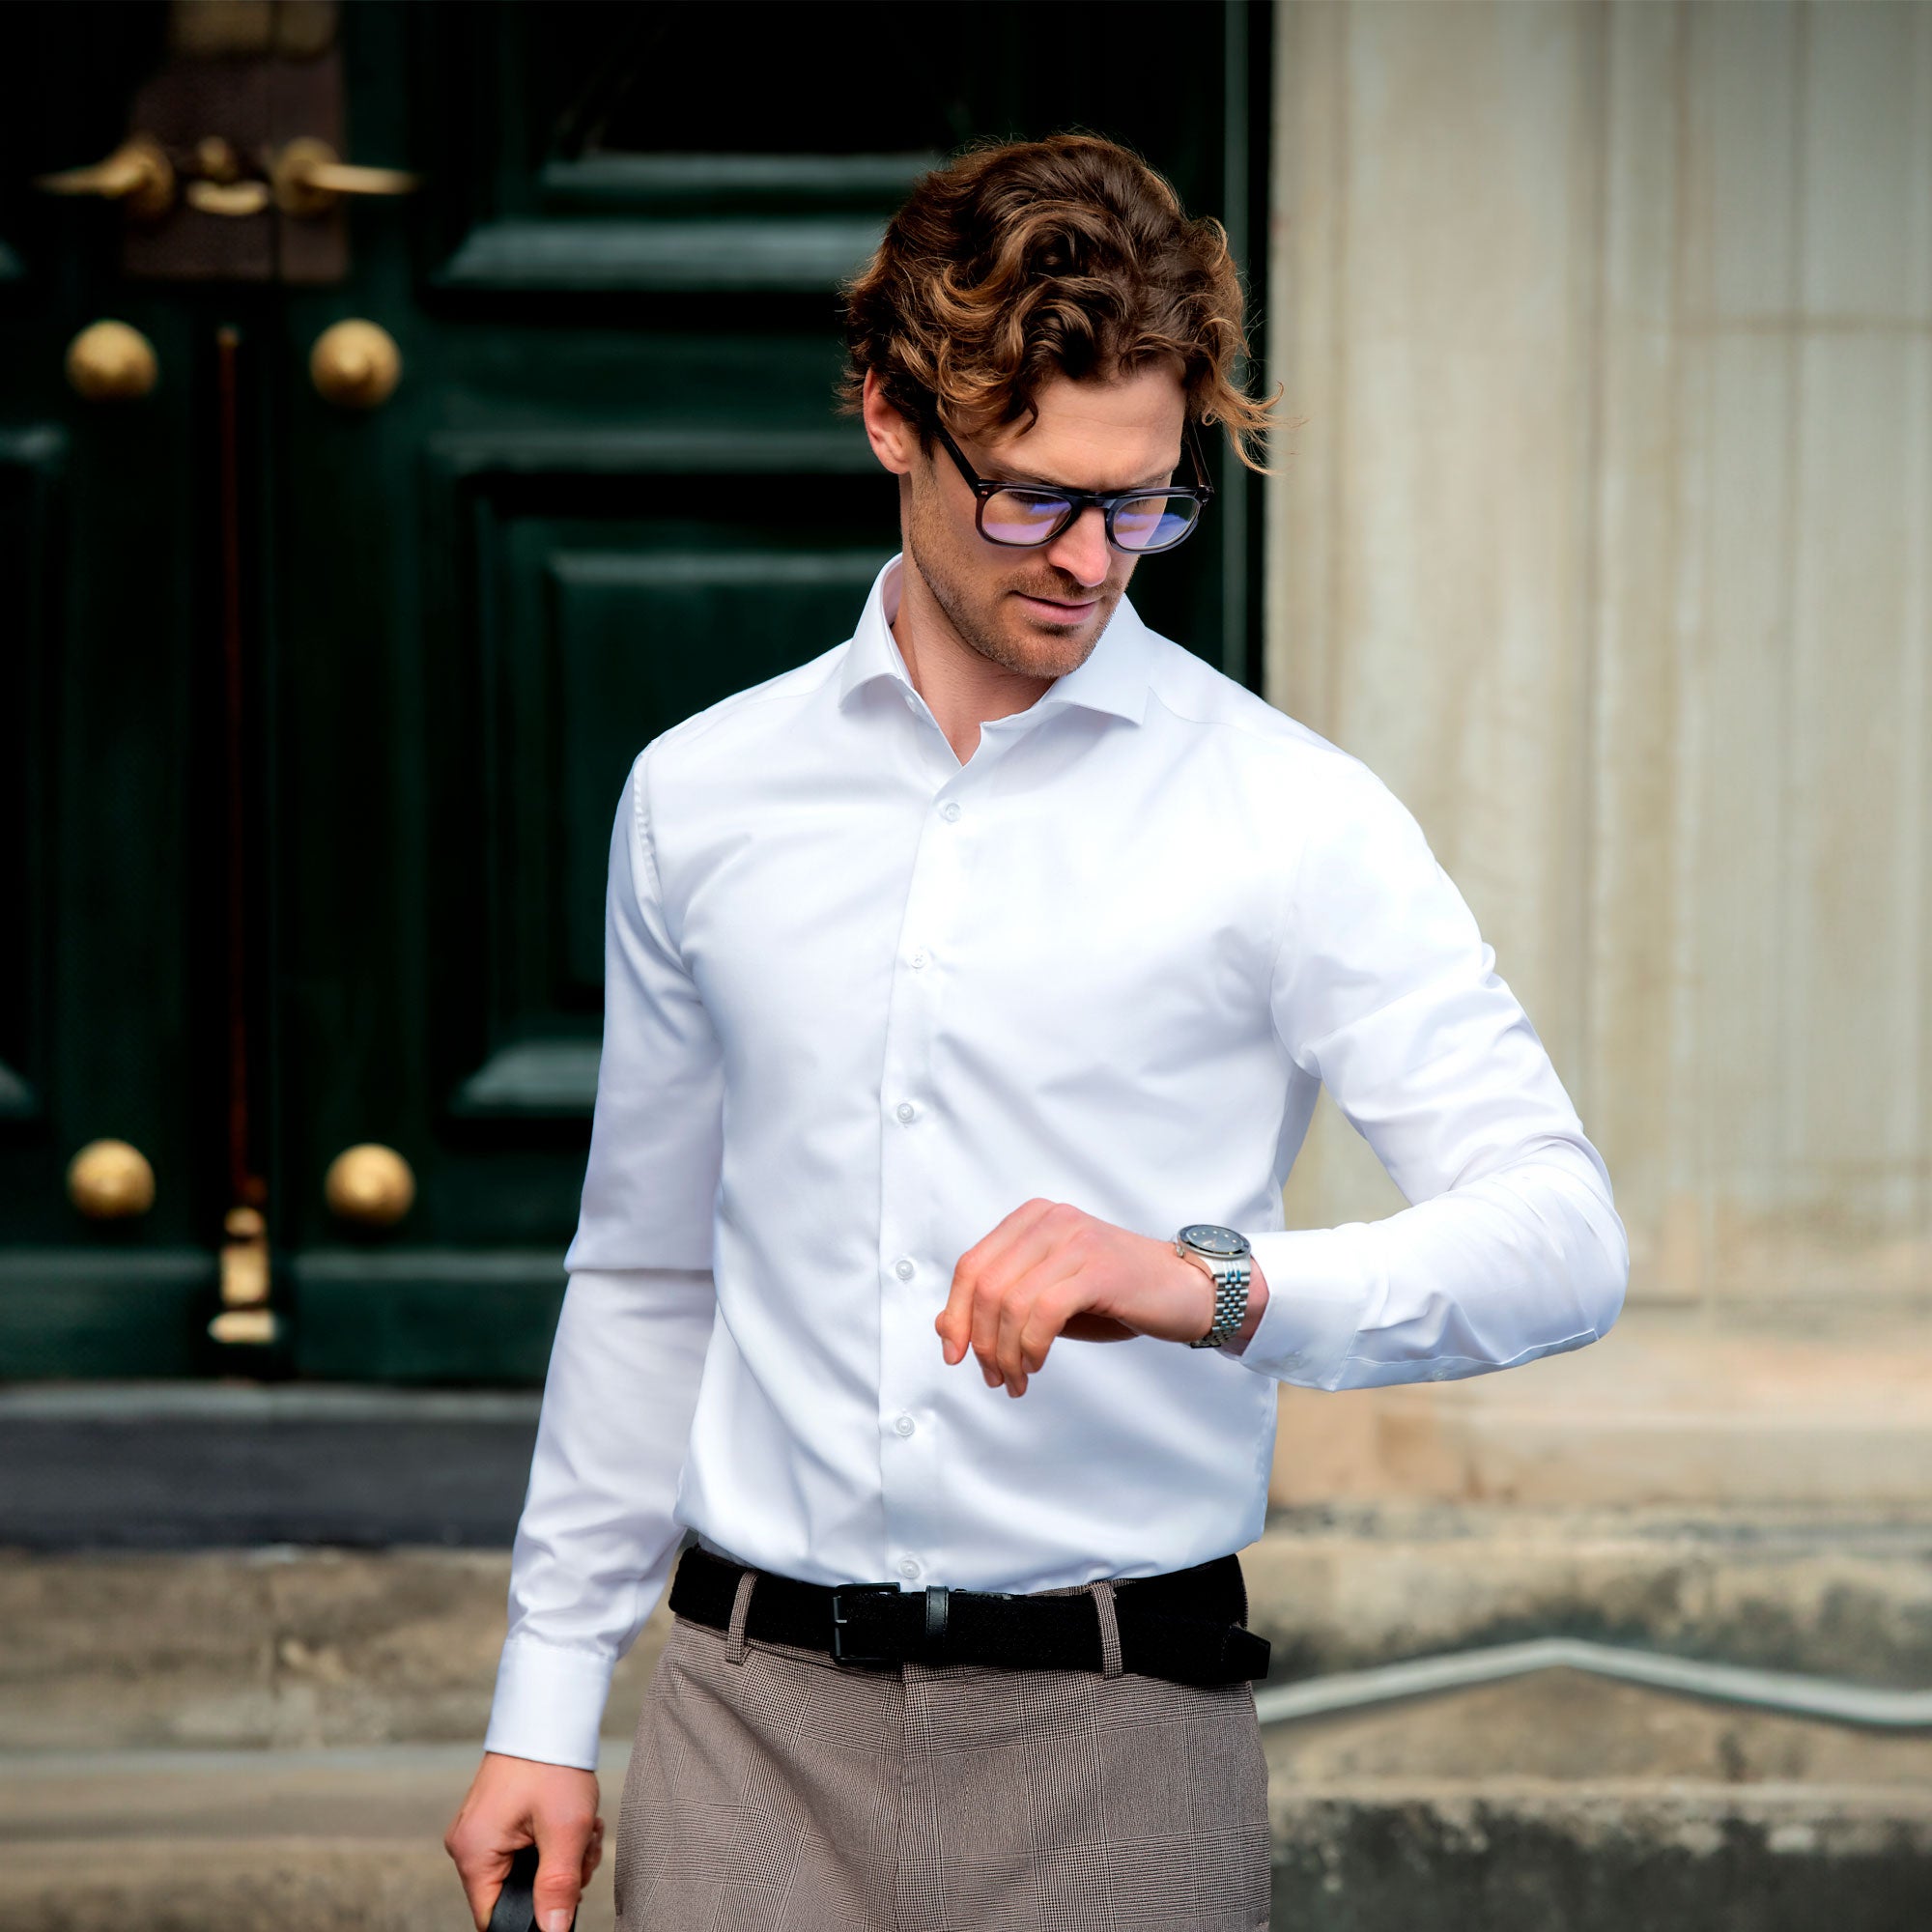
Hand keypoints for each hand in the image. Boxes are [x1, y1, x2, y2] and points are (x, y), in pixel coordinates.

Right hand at [445, 1751, 603, 1931]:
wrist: (548, 1709)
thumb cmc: (552, 1762)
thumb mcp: (565, 1830)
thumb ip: (558, 1886)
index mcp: (473, 1855)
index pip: (494, 1918)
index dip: (532, 1916)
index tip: (565, 1897)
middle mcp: (469, 1845)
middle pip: (514, 1893)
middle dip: (557, 1881)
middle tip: (584, 1852)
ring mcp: (482, 1830)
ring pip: (525, 1871)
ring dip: (562, 1858)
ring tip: (584, 1830)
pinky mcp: (497, 1818)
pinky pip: (524, 1849)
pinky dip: (553, 1841)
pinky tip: (575, 1821)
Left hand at [936, 1199, 1267, 1395]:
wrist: (1187, 1292)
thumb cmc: (1117, 1295)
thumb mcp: (1049, 1297)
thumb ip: (1001, 1305)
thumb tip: (944, 1329)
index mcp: (1031, 1219)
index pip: (972, 1266)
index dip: (957, 1314)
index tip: (955, 1355)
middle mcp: (1049, 1220)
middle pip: (986, 1285)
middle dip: (981, 1340)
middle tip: (994, 1377)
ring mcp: (1075, 1240)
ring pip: (1011, 1302)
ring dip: (1006, 1353)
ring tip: (1016, 1380)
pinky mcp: (1098, 1267)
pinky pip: (1044, 1312)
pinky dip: (1031, 1347)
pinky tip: (1036, 1366)